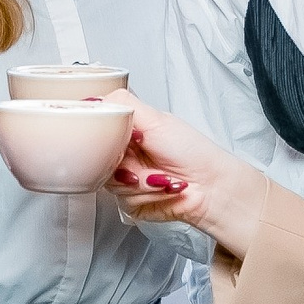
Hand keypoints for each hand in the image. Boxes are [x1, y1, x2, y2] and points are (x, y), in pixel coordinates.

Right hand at [101, 91, 268, 258]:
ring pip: (110, 182)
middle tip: (145, 156)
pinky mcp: (130, 204)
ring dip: (140, 181)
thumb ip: (122, 103)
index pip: (96, 132)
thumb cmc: (192, 152)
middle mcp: (123, 156)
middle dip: (124, 161)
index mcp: (127, 133)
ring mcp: (126, 181)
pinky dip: (146, 195)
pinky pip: (123, 200)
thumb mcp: (156, 118)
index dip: (103, 138)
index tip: (121, 139)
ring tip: (161, 176)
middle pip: (97, 159)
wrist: (210, 187)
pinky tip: (162, 189)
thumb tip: (93, 99)